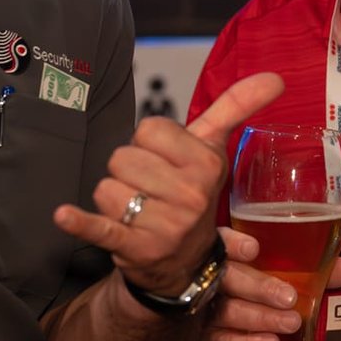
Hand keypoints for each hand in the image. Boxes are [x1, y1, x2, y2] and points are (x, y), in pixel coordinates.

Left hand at [52, 72, 283, 298]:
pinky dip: (80, 222)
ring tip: (137, 213)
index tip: (164, 162)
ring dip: (113, 200)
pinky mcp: (135, 249)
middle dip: (127, 172)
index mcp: (207, 164)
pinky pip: (100, 227)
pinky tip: (63, 216)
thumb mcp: (215, 152)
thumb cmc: (192, 195)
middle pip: (122, 157)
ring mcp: (164, 225)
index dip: (148, 144)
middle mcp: (190, 196)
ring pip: (106, 187)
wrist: (184, 265)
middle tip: (150, 192)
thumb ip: (236, 108)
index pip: (149, 129)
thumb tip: (276, 75)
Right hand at [195, 228, 340, 340]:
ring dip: (260, 317)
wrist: (240, 335)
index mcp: (228, 255)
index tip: (254, 249)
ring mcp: (207, 313)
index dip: (232, 243)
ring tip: (290, 323)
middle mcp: (212, 281)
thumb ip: (315, 272)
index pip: (220, 241)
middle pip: (226, 279)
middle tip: (289, 298)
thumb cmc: (263, 295)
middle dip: (258, 287)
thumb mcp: (288, 278)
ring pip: (226, 312)